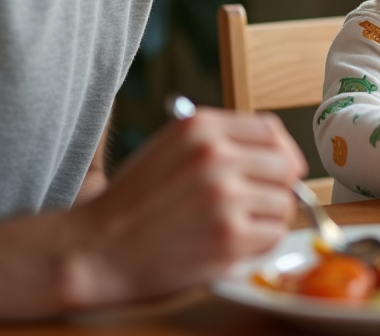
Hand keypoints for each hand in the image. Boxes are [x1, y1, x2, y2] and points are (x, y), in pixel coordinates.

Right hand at [65, 106, 307, 305]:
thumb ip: (217, 141)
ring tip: (238, 226)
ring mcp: (225, 197)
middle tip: (258, 203)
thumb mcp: (168, 149)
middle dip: (277, 187)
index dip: (283, 150)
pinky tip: (234, 245)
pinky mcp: (228, 238)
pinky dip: (260, 243)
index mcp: (201, 128)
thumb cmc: (129, 203)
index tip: (283, 166)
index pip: (270, 130)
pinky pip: (273, 236)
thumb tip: (271, 150)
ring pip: (283, 203)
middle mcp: (216, 156)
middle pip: (285, 166)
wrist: (94, 250)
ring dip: (268, 218)